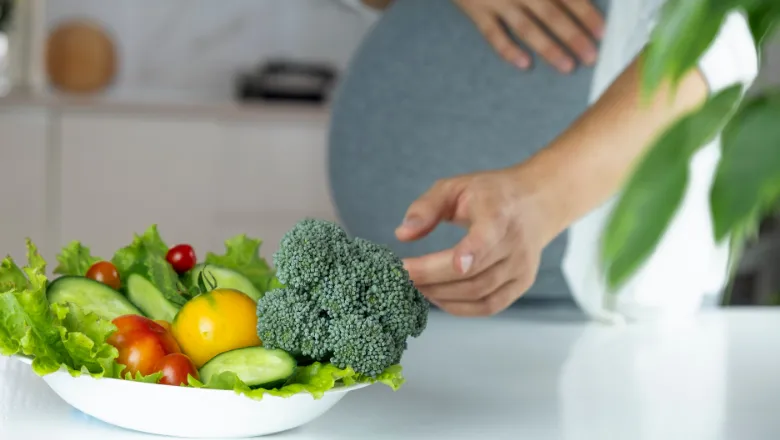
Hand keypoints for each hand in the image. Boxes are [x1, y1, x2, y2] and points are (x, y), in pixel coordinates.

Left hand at [396, 166, 563, 316]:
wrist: (537, 203)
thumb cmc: (490, 194)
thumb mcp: (455, 186)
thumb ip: (426, 207)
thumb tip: (402, 235)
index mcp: (499, 213)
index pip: (489, 235)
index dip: (473, 251)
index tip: (455, 263)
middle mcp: (515, 243)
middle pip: (475, 272)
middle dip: (433, 278)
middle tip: (403, 275)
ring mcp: (521, 267)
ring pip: (480, 293)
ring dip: (442, 295)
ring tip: (417, 285)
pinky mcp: (522, 283)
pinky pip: (489, 306)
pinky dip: (460, 308)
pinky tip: (438, 297)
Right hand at [452, 0, 604, 72]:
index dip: (586, 14)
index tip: (602, 33)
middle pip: (551, 13)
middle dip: (573, 36)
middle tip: (591, 57)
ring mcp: (497, 1)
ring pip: (526, 27)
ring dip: (548, 48)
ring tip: (567, 67)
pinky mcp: (476, 10)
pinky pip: (492, 34)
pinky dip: (508, 49)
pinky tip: (525, 64)